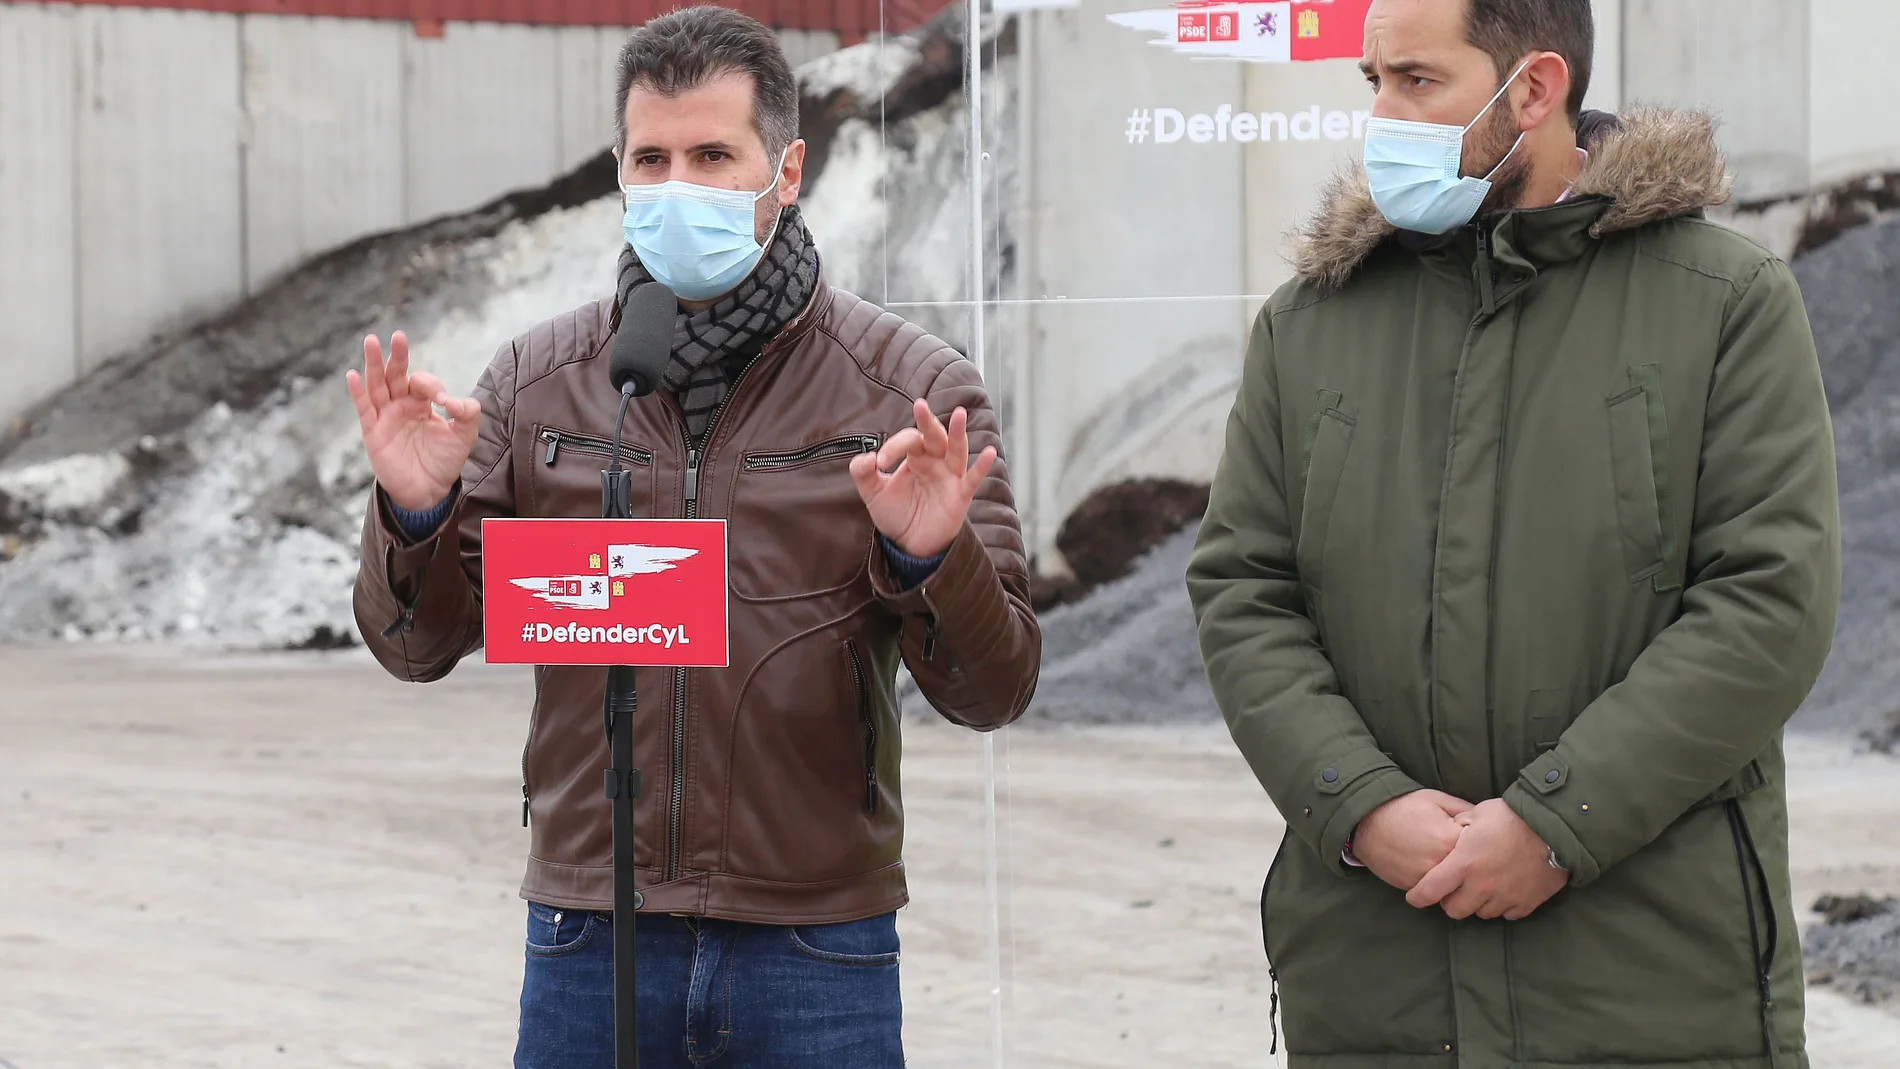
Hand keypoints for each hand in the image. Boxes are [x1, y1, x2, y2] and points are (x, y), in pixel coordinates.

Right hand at [345, 332, 481, 510]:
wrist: (429, 490)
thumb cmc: (444, 461)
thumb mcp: (464, 435)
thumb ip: (467, 414)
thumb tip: (454, 400)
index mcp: (421, 402)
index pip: (422, 382)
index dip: (432, 386)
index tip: (444, 401)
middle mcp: (400, 405)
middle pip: (395, 374)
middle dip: (397, 355)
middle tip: (398, 335)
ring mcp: (385, 417)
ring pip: (376, 385)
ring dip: (374, 364)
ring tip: (371, 341)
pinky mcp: (372, 432)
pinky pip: (363, 408)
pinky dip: (357, 392)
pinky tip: (352, 375)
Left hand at [850, 399, 997, 557]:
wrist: (910, 545)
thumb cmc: (896, 514)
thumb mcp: (874, 493)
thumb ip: (864, 473)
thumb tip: (866, 457)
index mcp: (915, 457)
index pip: (908, 441)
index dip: (893, 447)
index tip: (879, 462)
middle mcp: (935, 462)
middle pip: (934, 436)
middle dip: (927, 421)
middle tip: (920, 405)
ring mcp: (950, 477)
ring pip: (956, 450)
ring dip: (957, 433)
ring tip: (959, 414)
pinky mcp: (960, 496)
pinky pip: (973, 479)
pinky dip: (982, 466)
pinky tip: (990, 452)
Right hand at [1352, 790, 1474, 890]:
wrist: (1365, 820)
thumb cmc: (1403, 805)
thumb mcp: (1436, 799)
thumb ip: (1464, 809)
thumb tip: (1487, 819)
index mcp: (1449, 839)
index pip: (1480, 849)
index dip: (1481, 844)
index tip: (1478, 840)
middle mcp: (1439, 862)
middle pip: (1468, 872)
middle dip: (1470, 864)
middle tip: (1469, 854)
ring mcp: (1424, 877)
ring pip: (1452, 885)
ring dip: (1455, 877)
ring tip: (1450, 862)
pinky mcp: (1412, 886)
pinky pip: (1434, 890)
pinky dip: (1438, 883)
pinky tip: (1434, 868)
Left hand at [1406, 798, 1566, 920]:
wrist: (1555, 828)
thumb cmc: (1512, 815)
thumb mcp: (1477, 813)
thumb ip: (1459, 827)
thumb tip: (1452, 830)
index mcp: (1463, 864)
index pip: (1430, 891)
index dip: (1418, 896)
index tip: (1414, 897)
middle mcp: (1481, 886)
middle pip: (1454, 911)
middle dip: (1451, 901)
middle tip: (1456, 888)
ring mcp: (1504, 898)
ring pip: (1481, 913)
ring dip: (1478, 903)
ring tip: (1485, 885)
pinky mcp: (1526, 904)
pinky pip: (1507, 914)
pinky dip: (1503, 905)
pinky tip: (1506, 889)